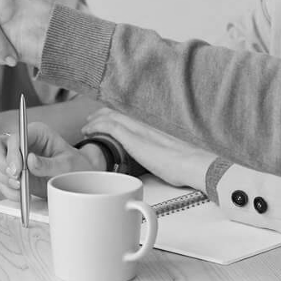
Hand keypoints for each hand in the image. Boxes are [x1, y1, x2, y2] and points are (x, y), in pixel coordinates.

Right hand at [0, 120, 99, 198]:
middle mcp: (21, 142)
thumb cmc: (75, 168)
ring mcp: (13, 158)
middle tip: (14, 178)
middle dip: (0, 163)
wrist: (77, 181)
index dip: (12, 153)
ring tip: (21, 187)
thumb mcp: (67, 165)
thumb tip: (30, 161)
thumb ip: (49, 164)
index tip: (17, 171)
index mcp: (36, 133)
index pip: (14, 137)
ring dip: (2, 177)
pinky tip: (22, 194)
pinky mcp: (12, 173)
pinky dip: (7, 190)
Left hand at [82, 108, 216, 190]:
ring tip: (86, 128)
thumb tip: (157, 167)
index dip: (113, 117)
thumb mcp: (169, 159)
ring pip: (111, 117)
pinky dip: (97, 126)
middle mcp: (145, 126)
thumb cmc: (186, 166)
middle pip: (117, 113)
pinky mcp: (134, 138)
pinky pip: (110, 126)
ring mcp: (139, 131)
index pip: (128, 118)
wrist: (195, 165)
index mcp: (152, 130)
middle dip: (101, 116)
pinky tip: (89, 131)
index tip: (103, 122)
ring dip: (95, 120)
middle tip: (89, 123)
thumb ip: (158, 158)